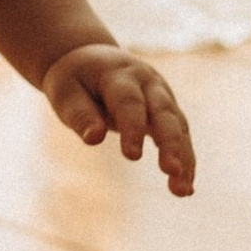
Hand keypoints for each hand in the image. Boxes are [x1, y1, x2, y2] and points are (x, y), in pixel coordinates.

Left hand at [43, 45, 195, 194]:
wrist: (92, 60)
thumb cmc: (75, 80)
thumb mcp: (65, 92)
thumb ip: (79, 114)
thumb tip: (93, 139)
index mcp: (120, 74)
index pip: (129, 103)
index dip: (132, 129)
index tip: (132, 157)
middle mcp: (148, 83)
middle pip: (164, 114)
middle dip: (170, 143)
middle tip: (171, 171)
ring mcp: (163, 96)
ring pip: (179, 128)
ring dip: (183, 159)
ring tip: (182, 191)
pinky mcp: (168, 112)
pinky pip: (181, 137)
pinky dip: (184, 161)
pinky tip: (184, 188)